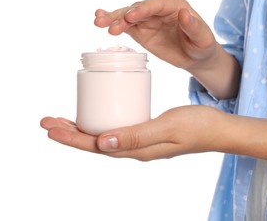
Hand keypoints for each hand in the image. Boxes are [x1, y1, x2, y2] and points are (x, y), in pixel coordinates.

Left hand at [40, 105, 226, 160]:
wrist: (219, 129)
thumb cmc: (198, 126)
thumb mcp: (167, 127)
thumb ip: (136, 136)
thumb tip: (101, 144)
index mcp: (137, 149)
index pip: (96, 146)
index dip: (71, 137)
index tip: (50, 127)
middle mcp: (135, 149)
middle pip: (95, 143)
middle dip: (69, 133)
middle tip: (47, 122)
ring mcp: (140, 143)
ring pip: (103, 138)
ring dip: (81, 130)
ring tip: (63, 120)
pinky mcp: (146, 133)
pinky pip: (116, 131)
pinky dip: (100, 125)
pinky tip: (96, 117)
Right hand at [94, 0, 240, 98]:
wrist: (196, 57)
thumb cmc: (202, 45)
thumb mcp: (203, 38)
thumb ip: (194, 26)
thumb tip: (184, 13)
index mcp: (175, 5)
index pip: (156, 4)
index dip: (143, 9)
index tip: (131, 16)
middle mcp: (159, 9)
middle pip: (138, 9)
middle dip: (123, 15)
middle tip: (109, 23)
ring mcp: (149, 19)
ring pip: (128, 16)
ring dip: (114, 19)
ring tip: (99, 22)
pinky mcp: (142, 30)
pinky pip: (126, 25)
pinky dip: (115, 24)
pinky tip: (102, 21)